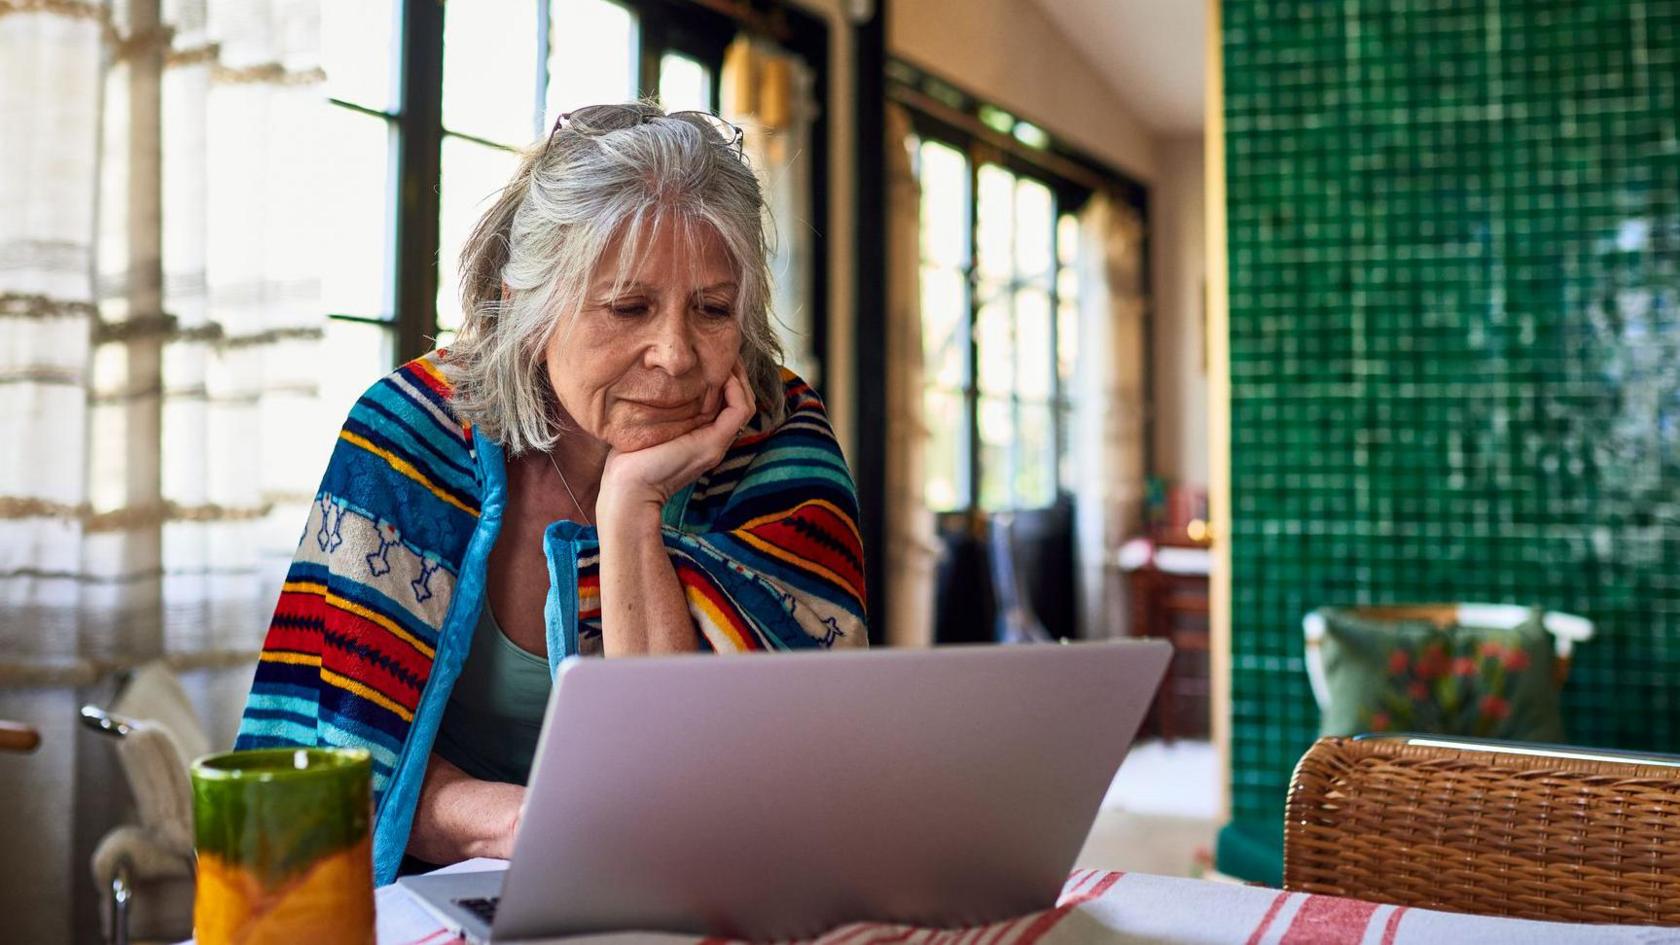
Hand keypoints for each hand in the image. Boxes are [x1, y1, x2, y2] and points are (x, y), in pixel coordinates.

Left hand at [598, 362, 753, 519]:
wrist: (628, 488)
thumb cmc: (628, 458)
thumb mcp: (646, 424)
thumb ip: (657, 407)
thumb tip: (647, 379)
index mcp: (700, 436)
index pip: (725, 402)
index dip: (723, 376)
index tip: (709, 355)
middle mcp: (714, 439)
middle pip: (739, 399)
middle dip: (734, 372)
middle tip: (722, 349)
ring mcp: (717, 442)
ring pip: (744, 402)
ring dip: (738, 376)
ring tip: (725, 357)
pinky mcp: (714, 442)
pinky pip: (740, 409)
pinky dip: (736, 388)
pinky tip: (720, 373)